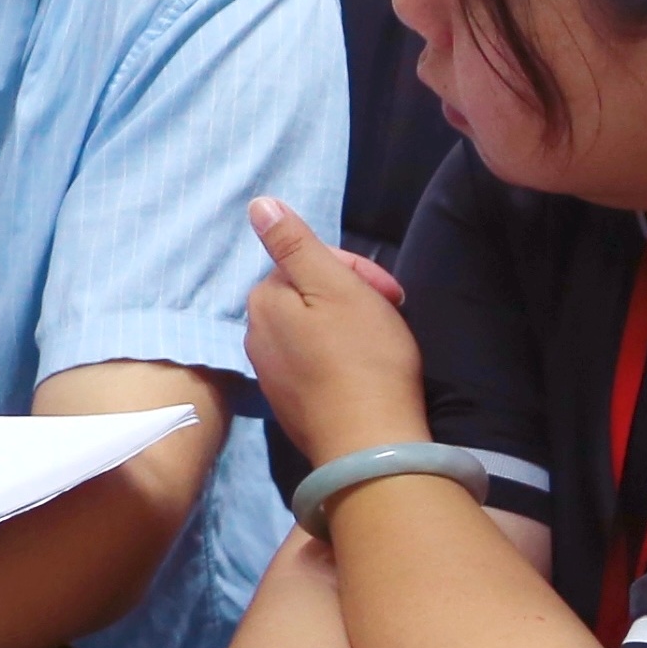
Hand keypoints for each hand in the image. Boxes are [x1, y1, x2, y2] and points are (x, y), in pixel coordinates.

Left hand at [241, 197, 428, 467]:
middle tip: (391, 313)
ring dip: (349, 326)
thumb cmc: (362, 357)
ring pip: (313, 329)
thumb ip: (293, 242)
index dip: (357, 270)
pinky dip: (341, 359)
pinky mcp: (290, 404)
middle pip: (309, 295)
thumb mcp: (333, 285)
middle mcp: (255, 336)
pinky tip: (365, 371)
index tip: (391, 292)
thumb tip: (258, 204)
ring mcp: (270, 374)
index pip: (309, 261)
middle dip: (352, 295)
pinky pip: (315, 364)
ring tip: (381, 342)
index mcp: (263, 301)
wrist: (370, 443)